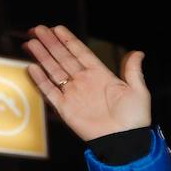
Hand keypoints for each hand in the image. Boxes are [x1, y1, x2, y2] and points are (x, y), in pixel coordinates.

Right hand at [24, 25, 149, 140]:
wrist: (125, 141)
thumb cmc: (135, 119)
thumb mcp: (139, 91)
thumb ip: (133, 71)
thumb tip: (138, 53)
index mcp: (101, 76)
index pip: (81, 54)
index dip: (69, 41)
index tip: (57, 28)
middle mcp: (85, 83)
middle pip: (64, 58)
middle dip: (51, 43)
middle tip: (39, 29)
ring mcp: (74, 94)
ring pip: (54, 71)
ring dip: (43, 57)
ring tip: (32, 42)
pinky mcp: (66, 108)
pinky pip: (50, 91)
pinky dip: (41, 80)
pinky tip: (32, 67)